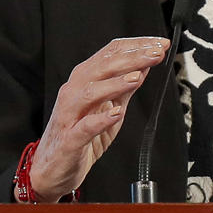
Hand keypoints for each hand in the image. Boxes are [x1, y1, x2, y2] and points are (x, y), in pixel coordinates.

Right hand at [26, 36, 166, 200]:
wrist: (52, 168)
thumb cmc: (80, 135)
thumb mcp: (110, 107)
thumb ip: (125, 87)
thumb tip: (145, 65)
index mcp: (85, 80)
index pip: (110, 53)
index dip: (136, 45)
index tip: (160, 43)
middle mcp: (74, 91)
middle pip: (103, 67)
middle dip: (132, 58)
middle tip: (156, 53)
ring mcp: (70, 114)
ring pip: (90, 92)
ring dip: (115, 83)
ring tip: (137, 77)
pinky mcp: (70, 139)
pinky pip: (84, 127)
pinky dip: (100, 119)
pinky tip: (116, 113)